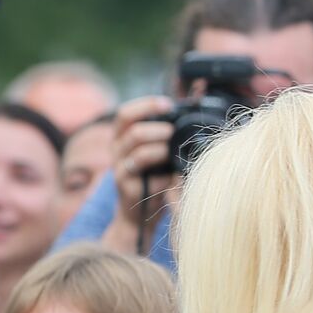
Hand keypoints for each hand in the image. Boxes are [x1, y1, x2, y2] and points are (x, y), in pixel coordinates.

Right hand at [110, 95, 177, 228]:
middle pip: (130, 123)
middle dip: (158, 125)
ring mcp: (117, 163)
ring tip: (172, 151)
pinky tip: (170, 169)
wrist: (142, 214)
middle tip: (174, 134)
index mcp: (123, 137)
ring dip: (161, 141)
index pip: (126, 112)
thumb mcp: (163, 150)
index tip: (169, 105)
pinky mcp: (122, 180)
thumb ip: (170, 129)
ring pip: (136, 139)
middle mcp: (116, 148)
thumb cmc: (157, 179)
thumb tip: (197, 98)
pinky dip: (159, 159)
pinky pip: (140, 160)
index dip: (146, 104)